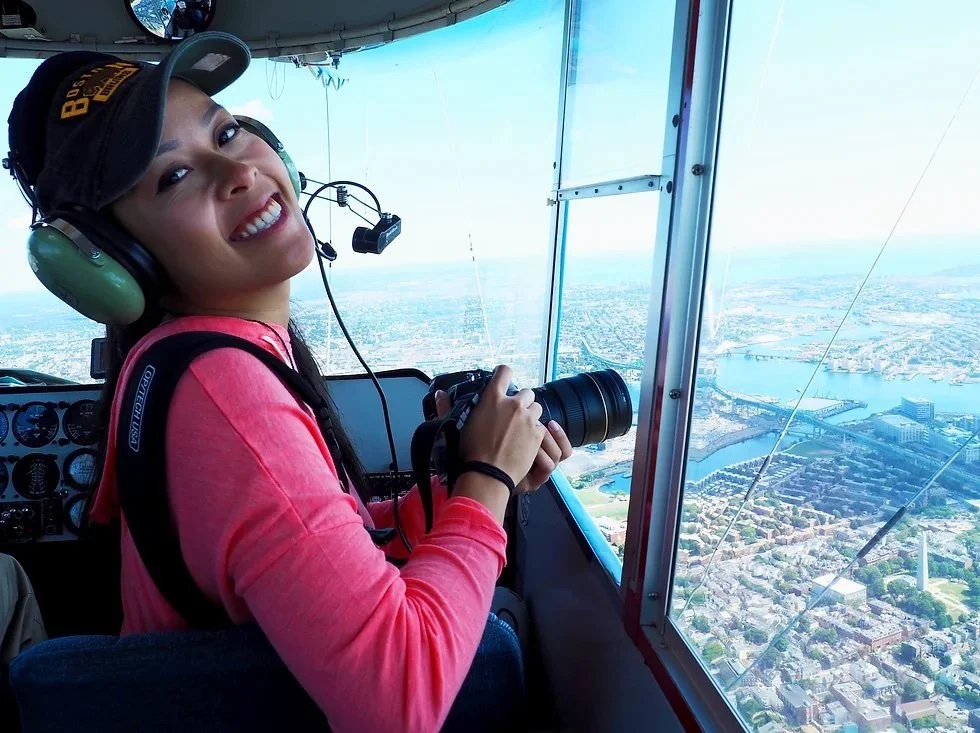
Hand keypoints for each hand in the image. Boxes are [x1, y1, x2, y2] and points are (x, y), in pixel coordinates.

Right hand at [435, 367, 572, 493]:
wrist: (489, 474)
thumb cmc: (470, 452)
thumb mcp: (457, 425)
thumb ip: (447, 407)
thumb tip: (439, 393)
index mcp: (493, 398)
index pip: (504, 371)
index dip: (504, 374)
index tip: (503, 379)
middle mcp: (513, 404)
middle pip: (526, 392)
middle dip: (521, 402)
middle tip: (512, 415)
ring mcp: (528, 419)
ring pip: (536, 409)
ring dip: (530, 416)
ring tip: (520, 429)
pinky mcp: (537, 434)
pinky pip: (540, 427)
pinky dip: (534, 433)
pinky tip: (524, 442)